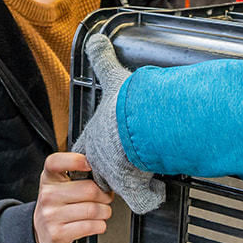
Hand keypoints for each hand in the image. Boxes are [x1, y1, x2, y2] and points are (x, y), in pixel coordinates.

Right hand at [33, 152, 113, 242]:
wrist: (43, 233)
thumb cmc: (58, 205)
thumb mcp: (60, 185)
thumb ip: (77, 174)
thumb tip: (105, 172)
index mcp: (49, 178)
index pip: (56, 162)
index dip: (75, 160)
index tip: (90, 165)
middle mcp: (48, 195)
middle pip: (89, 189)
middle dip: (105, 195)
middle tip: (105, 197)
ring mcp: (51, 215)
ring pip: (93, 209)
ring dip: (105, 212)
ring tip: (102, 211)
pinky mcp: (58, 233)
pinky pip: (91, 226)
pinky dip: (100, 225)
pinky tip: (96, 223)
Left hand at [71, 34, 165, 213]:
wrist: (139, 122)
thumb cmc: (125, 103)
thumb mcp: (112, 77)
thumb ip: (102, 60)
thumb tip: (96, 40)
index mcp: (94, 136)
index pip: (83, 150)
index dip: (92, 152)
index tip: (103, 150)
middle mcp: (101, 159)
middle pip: (99, 174)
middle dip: (111, 172)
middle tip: (127, 166)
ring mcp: (116, 176)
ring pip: (119, 189)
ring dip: (133, 184)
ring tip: (147, 177)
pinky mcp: (133, 189)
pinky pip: (142, 201)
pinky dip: (153, 197)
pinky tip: (159, 188)